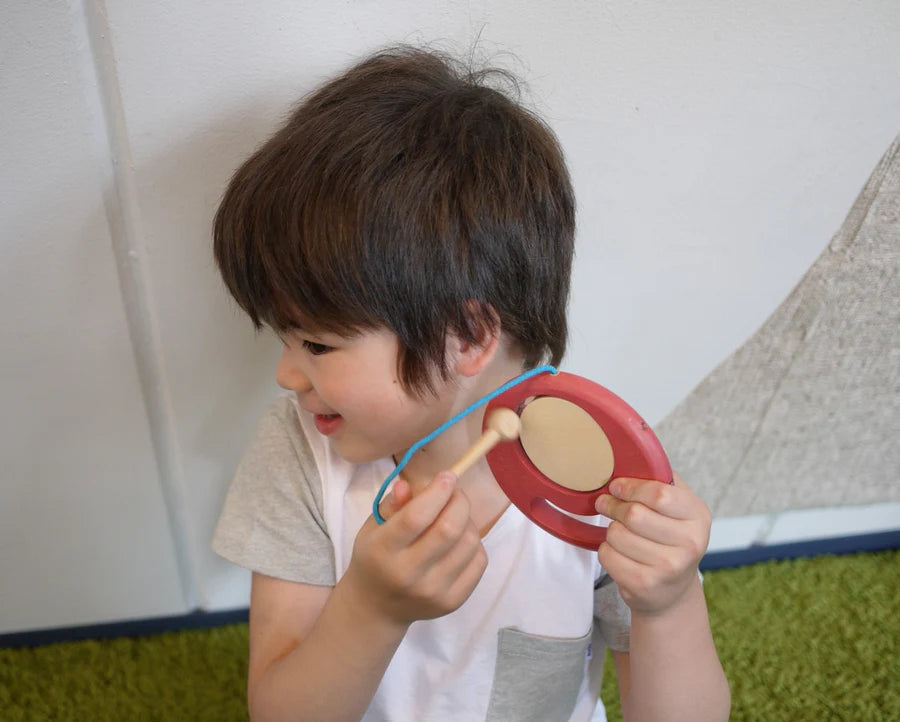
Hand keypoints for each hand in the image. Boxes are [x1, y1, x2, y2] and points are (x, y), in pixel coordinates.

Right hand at [345, 472, 486, 626]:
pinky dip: (474, 543)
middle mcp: (408, 574)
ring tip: (455, 517)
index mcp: (382, 551)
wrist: (377, 606)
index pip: (416, 517)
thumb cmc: (376, 557)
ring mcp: (433, 592)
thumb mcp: (374, 526)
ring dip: (467, 520)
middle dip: (459, 501)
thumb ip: (393, 503)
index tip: (447, 475)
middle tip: (455, 492)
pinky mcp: (453, 602)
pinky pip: (479, 561)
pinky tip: (460, 541)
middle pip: (448, 529)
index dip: (437, 491)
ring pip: (468, 543)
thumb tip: (411, 484)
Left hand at [595, 473, 710, 615]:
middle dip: (612, 506)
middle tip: (605, 504)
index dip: (630, 487)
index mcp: (698, 515)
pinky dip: (606, 550)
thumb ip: (660, 480)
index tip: (616, 486)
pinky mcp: (646, 585)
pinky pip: (608, 556)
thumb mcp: (677, 506)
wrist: (672, 590)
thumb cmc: (670, 538)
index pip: (659, 493)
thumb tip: (631, 457)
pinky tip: (618, 552)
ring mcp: (669, 567)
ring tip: (618, 532)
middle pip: (634, 514)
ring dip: (610, 530)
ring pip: (616, 534)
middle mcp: (690, 543)